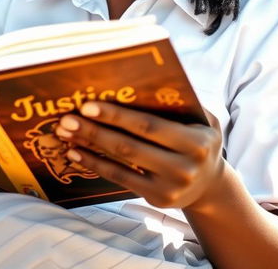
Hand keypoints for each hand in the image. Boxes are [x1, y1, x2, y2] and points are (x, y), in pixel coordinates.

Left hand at [55, 102, 223, 209]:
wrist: (211, 185)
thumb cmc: (200, 139)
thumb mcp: (205, 119)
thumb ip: (182, 102)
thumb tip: (146, 78)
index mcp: (196, 142)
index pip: (149, 126)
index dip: (117, 116)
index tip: (89, 105)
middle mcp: (184, 167)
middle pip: (129, 145)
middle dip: (95, 130)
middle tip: (68, 118)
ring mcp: (169, 187)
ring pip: (121, 162)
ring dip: (89, 145)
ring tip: (66, 132)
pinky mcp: (156, 198)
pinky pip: (120, 179)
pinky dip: (95, 164)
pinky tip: (76, 151)